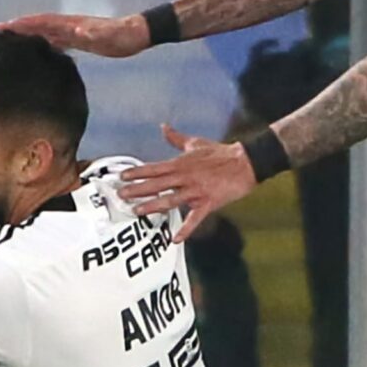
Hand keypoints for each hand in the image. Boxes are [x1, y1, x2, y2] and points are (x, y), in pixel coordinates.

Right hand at [0, 13, 149, 57]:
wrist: (137, 34)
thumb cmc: (121, 37)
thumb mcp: (107, 37)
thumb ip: (92, 35)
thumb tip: (77, 33)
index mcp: (71, 25)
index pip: (42, 22)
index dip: (23, 24)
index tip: (5, 26)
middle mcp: (69, 26)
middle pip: (39, 25)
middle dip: (19, 27)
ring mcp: (74, 32)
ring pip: (45, 32)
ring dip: (29, 34)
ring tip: (13, 38)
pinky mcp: (80, 40)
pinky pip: (56, 40)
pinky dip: (44, 42)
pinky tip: (40, 49)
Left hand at [117, 124, 257, 242]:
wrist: (246, 163)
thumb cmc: (219, 153)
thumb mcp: (195, 143)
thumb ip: (176, 138)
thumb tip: (163, 127)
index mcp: (180, 164)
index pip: (154, 168)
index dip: (137, 172)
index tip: (122, 176)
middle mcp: (184, 177)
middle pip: (157, 184)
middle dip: (137, 190)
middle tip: (120, 196)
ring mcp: (195, 191)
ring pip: (170, 200)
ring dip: (153, 206)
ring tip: (137, 212)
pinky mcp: (207, 203)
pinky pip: (194, 219)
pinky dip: (186, 229)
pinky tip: (175, 239)